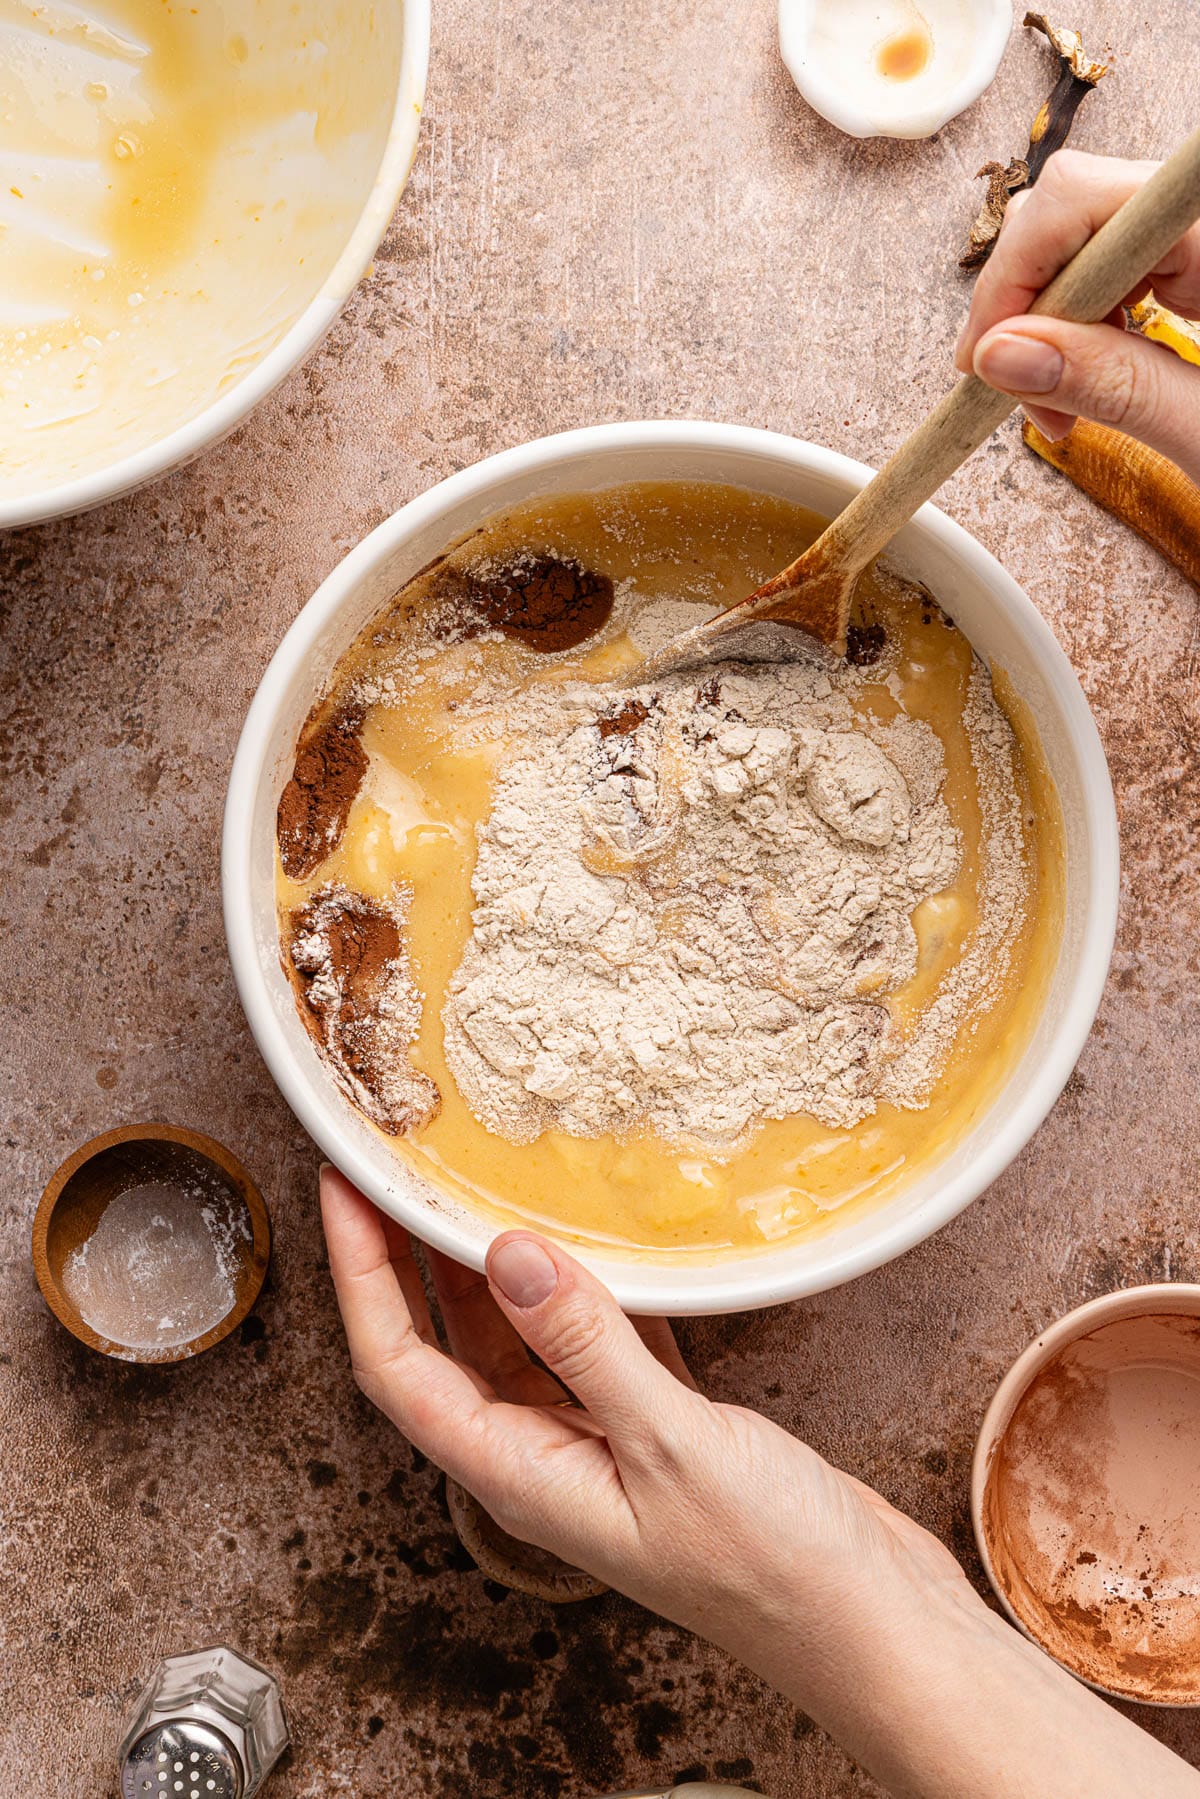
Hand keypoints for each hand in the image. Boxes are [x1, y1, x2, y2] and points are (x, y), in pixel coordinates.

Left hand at [319, 1166, 1199, 1798]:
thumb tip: (505, 1252)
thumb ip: (586, 1346)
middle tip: (396, 1160)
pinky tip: (587, 1228)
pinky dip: (578, 1280)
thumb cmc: (774, 1569)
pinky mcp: (656, 1419)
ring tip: (469, 1175)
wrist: (872, 1624)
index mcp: (521, 1473)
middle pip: (445, 1341)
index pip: (400, 1366)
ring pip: (517, 1332)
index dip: (361, 1276)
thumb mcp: (670, 1448)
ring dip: (489, 1259)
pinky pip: (592, 1333)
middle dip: (407, 1254)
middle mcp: (544, 1453)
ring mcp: (599, 1436)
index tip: (346, 1188)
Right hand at [956, 150, 1199, 481]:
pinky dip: (1091, 328)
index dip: (1016, 276)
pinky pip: (1128, 270)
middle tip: (1024, 398)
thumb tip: (1006, 353)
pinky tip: (1090, 384)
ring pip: (1093, 243)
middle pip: (1082, 212)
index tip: (986, 360)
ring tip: (1059, 409)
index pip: (1084, 202)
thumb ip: (1111, 388)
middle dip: (1030, 303)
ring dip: (1054, 324)